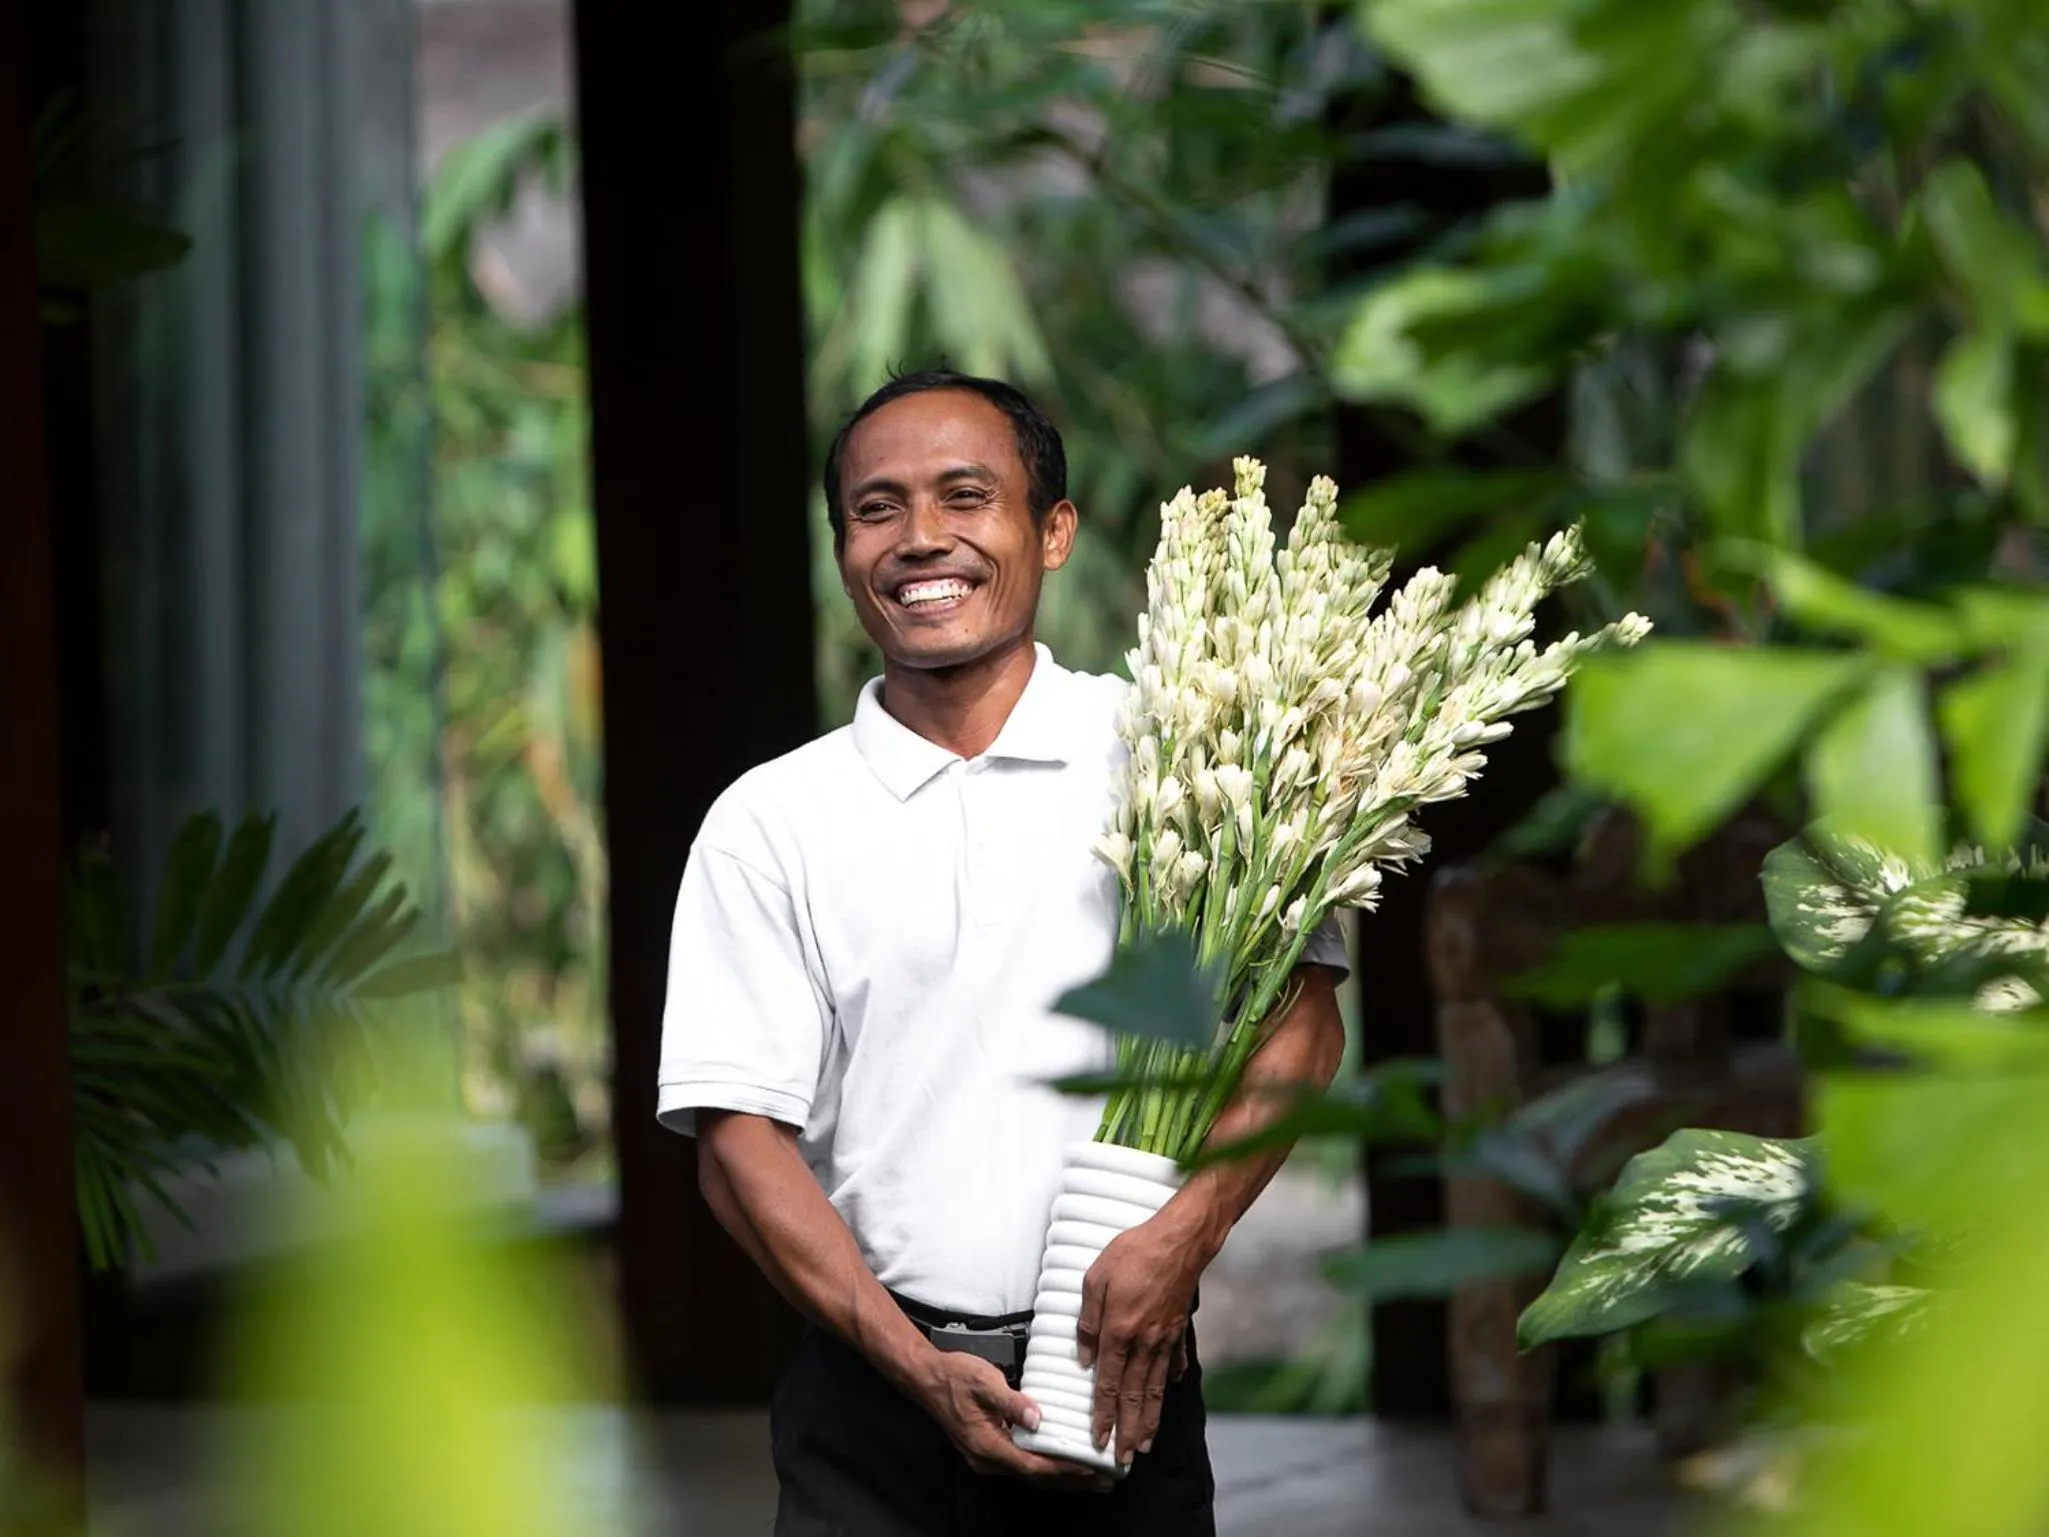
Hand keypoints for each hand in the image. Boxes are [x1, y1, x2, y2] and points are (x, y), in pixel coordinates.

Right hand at [916, 1350, 1114, 1490]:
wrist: (927, 1378)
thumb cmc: (954, 1376)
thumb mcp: (983, 1381)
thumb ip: (1010, 1401)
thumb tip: (1037, 1418)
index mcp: (987, 1445)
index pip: (1033, 1465)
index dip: (1064, 1469)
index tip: (1091, 1468)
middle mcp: (988, 1459)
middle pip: (1036, 1477)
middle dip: (1071, 1481)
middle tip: (1104, 1481)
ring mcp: (987, 1457)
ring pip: (1031, 1474)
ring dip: (1061, 1477)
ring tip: (1093, 1478)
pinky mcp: (990, 1450)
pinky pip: (1023, 1464)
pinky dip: (1046, 1467)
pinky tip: (1062, 1462)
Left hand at [1077, 1207, 1206, 1466]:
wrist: (1179, 1239)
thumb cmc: (1133, 1253)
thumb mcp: (1095, 1279)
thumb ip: (1087, 1321)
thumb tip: (1083, 1358)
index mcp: (1119, 1333)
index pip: (1107, 1386)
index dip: (1102, 1416)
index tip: (1098, 1440)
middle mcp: (1144, 1344)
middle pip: (1134, 1397)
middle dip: (1127, 1431)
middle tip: (1124, 1458)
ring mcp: (1165, 1339)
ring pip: (1155, 1389)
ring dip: (1149, 1420)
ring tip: (1145, 1443)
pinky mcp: (1178, 1329)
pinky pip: (1173, 1362)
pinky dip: (1170, 1380)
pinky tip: (1168, 1392)